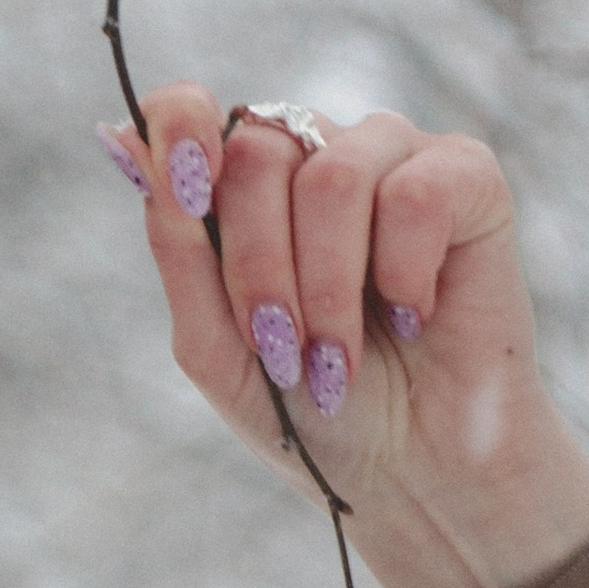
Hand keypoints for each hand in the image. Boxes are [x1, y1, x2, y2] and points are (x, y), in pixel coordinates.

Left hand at [114, 84, 588, 587]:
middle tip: (284, 348)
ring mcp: (391, 159)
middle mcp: (314, 156)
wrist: (412, 474)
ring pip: (333, 174)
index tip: (186, 192)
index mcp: (244, 190)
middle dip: (258, 266)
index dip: (178, 130)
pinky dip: (402, 272)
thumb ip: (175, 243)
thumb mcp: (215, 343)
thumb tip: (121, 135)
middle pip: (255, 153)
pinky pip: (415, 192)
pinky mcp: (467, 179)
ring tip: (340, 356)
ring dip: (328, 286)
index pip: (191, 113)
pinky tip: (413, 315)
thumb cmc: (310, 410)